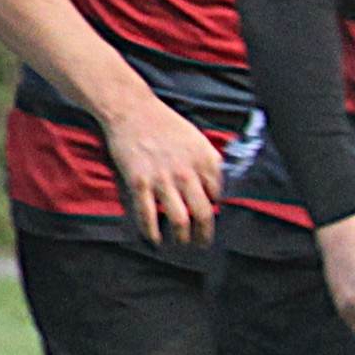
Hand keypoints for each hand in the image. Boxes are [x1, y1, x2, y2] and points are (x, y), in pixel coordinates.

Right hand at [103, 97, 221, 248]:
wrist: (133, 110)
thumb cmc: (167, 124)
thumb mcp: (198, 140)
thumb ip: (210, 164)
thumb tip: (219, 189)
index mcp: (206, 161)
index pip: (221, 196)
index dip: (220, 212)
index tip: (216, 221)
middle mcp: (188, 173)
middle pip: (204, 214)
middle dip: (205, 235)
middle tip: (203, 244)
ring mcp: (163, 179)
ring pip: (180, 220)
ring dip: (182, 238)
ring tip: (182, 244)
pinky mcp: (139, 183)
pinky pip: (148, 215)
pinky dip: (153, 232)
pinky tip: (156, 239)